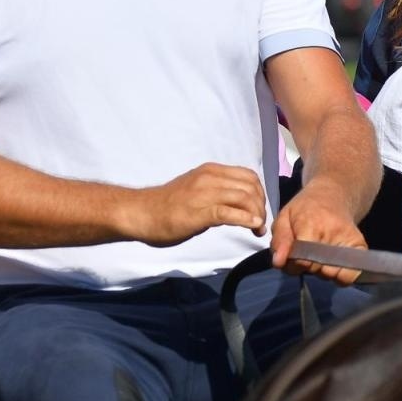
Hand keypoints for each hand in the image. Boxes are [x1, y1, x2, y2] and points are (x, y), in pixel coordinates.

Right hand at [126, 163, 267, 245]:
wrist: (140, 213)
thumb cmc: (167, 206)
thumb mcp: (196, 190)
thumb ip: (216, 192)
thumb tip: (237, 204)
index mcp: (211, 171)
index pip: (248, 175)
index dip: (259, 193)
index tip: (258, 210)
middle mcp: (210, 177)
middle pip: (251, 186)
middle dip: (261, 206)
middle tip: (260, 223)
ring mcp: (205, 193)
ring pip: (244, 198)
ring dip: (256, 215)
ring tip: (257, 229)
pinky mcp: (200, 211)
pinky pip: (230, 213)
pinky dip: (246, 220)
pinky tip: (252, 227)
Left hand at [269, 178, 364, 284]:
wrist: (333, 195)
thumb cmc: (306, 207)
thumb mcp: (284, 217)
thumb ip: (279, 241)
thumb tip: (278, 262)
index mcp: (312, 224)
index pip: (303, 260)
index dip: (293, 263)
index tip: (292, 254)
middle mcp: (333, 234)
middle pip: (315, 269)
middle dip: (305, 266)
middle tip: (305, 252)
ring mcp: (350, 241)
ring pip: (330, 274)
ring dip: (321, 271)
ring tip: (318, 254)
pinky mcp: (361, 247)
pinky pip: (349, 276)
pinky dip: (339, 275)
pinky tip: (331, 263)